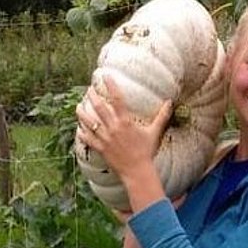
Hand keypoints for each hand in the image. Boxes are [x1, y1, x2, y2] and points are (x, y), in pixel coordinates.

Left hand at [76, 74, 171, 209]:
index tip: (105, 76)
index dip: (111, 86)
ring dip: (82, 113)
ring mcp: (105, 139)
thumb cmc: (147, 152)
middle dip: (92, 97)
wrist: (138, 171)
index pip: (117, 99)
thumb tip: (170, 102)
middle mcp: (114, 128)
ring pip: (89, 123)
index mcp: (126, 122)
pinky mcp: (101, 149)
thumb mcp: (155, 132)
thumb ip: (161, 116)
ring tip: (78, 106)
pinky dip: (82, 133)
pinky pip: (88, 139)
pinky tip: (78, 128)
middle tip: (88, 89)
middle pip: (99, 108)